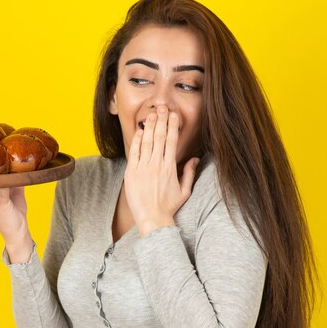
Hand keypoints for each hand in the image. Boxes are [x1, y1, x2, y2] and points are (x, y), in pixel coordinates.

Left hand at [124, 106, 199, 236]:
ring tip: (151, 114)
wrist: (152, 219)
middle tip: (162, 107)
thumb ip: (189, 173)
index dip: (172, 126)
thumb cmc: (168, 207)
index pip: (171, 141)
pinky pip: (134, 153)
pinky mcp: (131, 173)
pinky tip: (139, 131)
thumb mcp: (184, 191)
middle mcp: (157, 165)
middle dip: (161, 120)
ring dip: (149, 126)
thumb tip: (195, 158)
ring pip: (146, 142)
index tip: (173, 115)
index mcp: (170, 168)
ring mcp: (143, 168)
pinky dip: (136, 141)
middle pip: (159, 137)